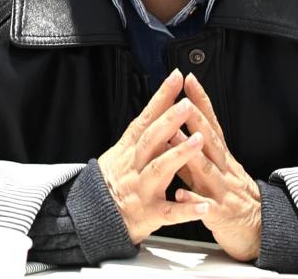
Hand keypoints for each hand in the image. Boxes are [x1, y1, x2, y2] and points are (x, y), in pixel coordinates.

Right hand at [97, 69, 210, 243]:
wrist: (94, 219)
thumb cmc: (113, 183)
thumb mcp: (121, 154)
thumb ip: (142, 134)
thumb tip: (160, 105)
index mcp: (129, 150)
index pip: (146, 119)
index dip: (160, 98)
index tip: (175, 77)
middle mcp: (134, 167)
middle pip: (151, 139)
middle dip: (169, 121)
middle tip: (187, 104)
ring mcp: (142, 190)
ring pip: (160, 169)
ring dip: (179, 154)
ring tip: (198, 141)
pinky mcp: (150, 215)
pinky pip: (170, 212)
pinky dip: (186, 209)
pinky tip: (203, 205)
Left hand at [170, 73, 261, 261]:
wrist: (259, 230)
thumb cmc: (232, 198)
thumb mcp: (216, 170)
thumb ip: (195, 153)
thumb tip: (174, 130)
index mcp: (221, 158)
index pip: (211, 123)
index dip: (201, 101)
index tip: (189, 79)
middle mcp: (224, 169)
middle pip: (210, 140)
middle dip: (196, 119)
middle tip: (182, 100)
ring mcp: (224, 191)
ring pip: (207, 169)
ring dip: (193, 153)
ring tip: (177, 138)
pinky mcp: (222, 215)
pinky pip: (206, 207)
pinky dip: (193, 199)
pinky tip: (179, 193)